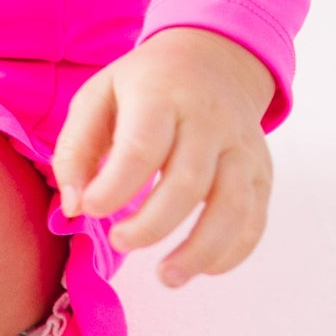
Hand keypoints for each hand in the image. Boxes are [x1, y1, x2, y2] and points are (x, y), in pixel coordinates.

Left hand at [51, 26, 276, 287]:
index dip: (116, 186)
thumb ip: (76, 149)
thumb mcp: (98, 96)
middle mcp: (208, 118)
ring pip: (231, 206)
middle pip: (187, 182)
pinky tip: (202, 267)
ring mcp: (241, 145)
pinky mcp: (260, 169)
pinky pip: (255, 219)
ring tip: (166, 277)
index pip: (142, 146)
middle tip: (120, 241)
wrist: (211, 57)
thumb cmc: (144, 86)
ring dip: (198, 251)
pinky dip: (232, 252)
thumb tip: (75, 207)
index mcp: (160, 93)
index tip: (91, 210)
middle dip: (151, 225)